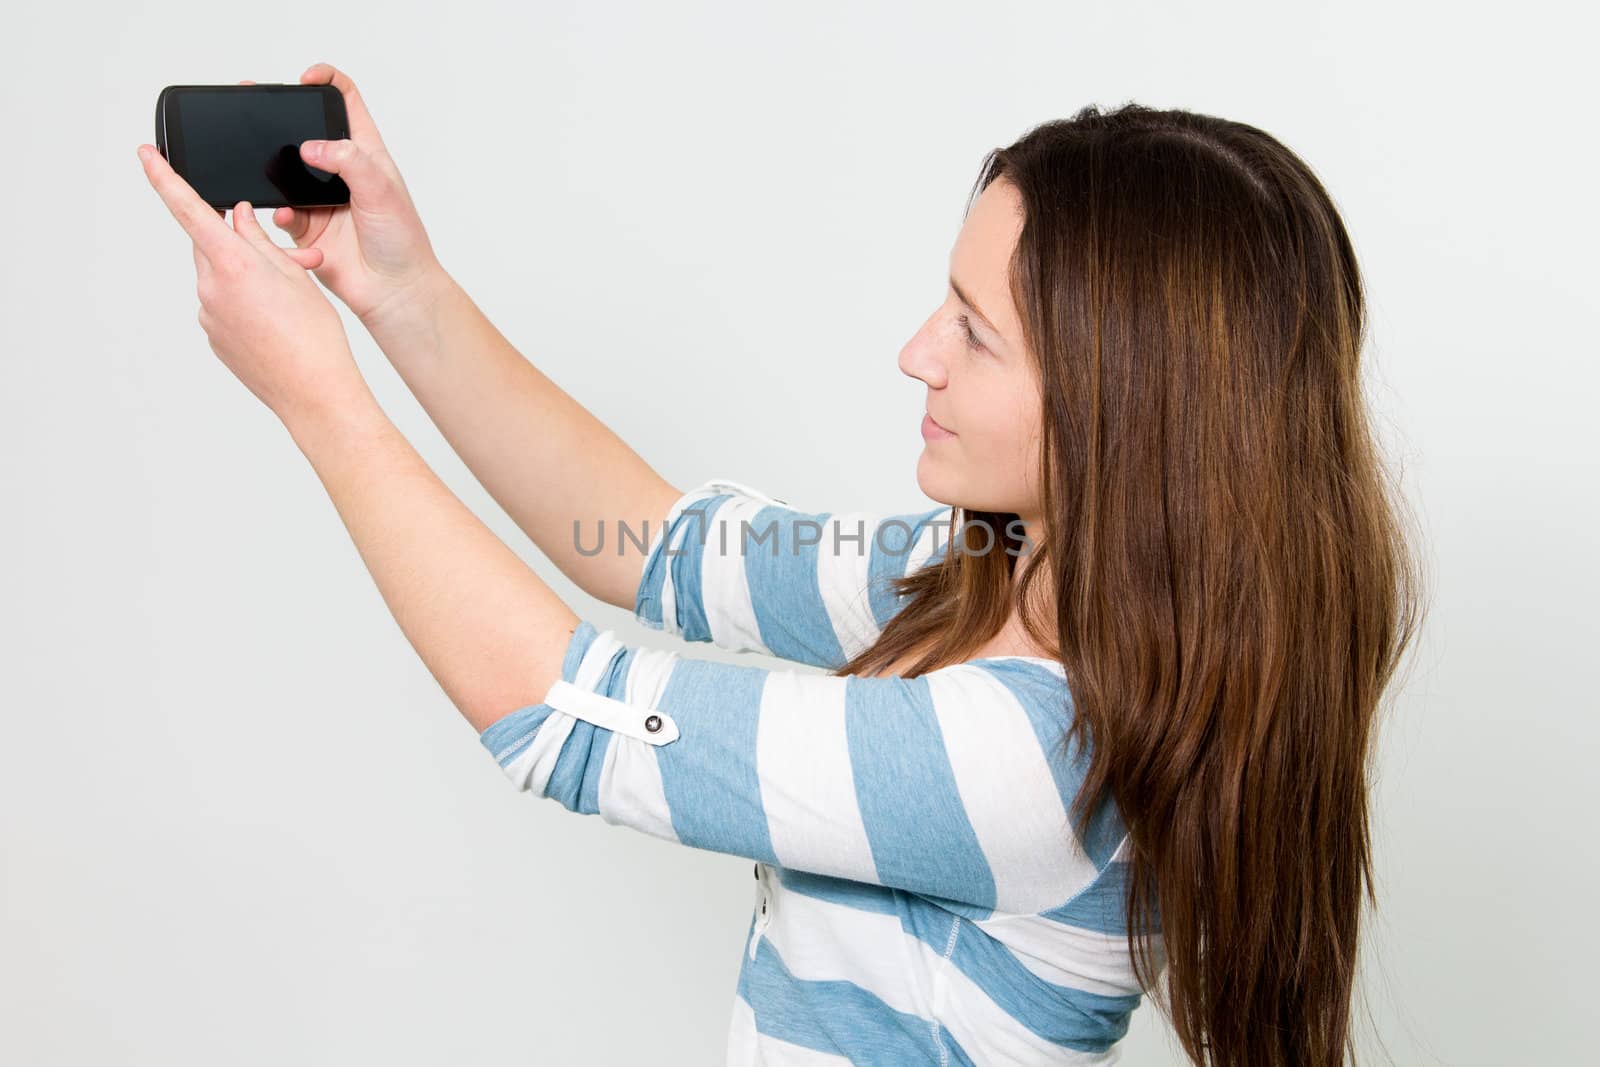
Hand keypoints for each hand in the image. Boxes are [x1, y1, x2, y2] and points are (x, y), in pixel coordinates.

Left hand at [137, 143, 369, 426]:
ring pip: (221, 277)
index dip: (164, 178)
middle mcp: (210, 288)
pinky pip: (223, 306)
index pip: (189, 209)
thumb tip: (237, 218)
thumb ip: (259, 240)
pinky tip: (275, 323)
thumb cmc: (315, 337)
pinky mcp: (214, 338)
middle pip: (212, 245)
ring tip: (289, 301)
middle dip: (241, 244)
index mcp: (232, 264)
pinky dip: (245, 304)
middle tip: (286, 258)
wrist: (315, 393)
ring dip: (247, 277)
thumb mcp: (295, 275)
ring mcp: (209, 316)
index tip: (146, 155)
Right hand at [241, 64, 442, 325]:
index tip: (306, 78)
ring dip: (270, 168)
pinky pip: (281, 211)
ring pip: (284, 171)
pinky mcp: (307, 226)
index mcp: (365, 153)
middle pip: (304, 131)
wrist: (394, 292)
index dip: (327, 82)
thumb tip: (310, 146)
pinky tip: (287, 217)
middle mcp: (340, 172)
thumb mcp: (382, 191)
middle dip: (279, 119)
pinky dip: (279, 211)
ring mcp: (321, 198)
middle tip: (253, 106)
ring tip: (256, 163)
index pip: (346, 102)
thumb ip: (349, 162)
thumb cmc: (402, 241)